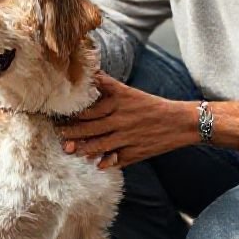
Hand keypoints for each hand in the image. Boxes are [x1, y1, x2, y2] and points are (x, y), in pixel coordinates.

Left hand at [59, 71, 190, 168]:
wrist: (179, 122)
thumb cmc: (151, 105)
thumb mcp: (129, 92)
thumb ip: (108, 86)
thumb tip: (91, 74)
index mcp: (120, 102)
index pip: (90, 108)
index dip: (74, 113)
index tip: (60, 114)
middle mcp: (121, 119)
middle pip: (91, 127)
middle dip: (72, 132)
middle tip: (58, 134)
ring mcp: (128, 137)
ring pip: (100, 145)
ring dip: (83, 148)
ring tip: (70, 149)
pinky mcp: (135, 153)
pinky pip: (116, 159)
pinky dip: (105, 162)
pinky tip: (96, 164)